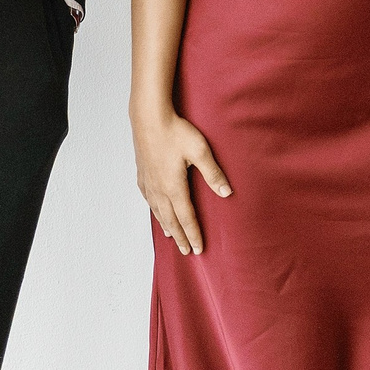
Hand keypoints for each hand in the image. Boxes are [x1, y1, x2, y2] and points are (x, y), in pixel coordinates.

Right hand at [134, 110, 231, 256]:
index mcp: (174, 187)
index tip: (198, 249)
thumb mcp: (200, 151)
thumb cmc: (175, 132)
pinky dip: (154, 211)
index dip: (193, 234)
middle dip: (180, 236)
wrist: (149, 118)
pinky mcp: (142, 174)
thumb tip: (227, 192)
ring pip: (158, 211)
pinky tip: (156, 211)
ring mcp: (148, 182)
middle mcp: (159, 189)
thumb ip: (213, 173)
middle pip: (171, 220)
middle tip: (186, 251)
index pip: (186, 217)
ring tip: (171, 237)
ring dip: (166, 226)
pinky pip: (148, 200)